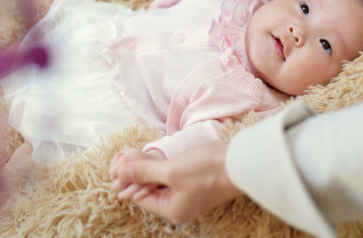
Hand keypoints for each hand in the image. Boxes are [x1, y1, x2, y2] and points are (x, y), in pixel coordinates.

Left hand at [110, 141, 242, 223]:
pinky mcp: (199, 183)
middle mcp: (181, 206)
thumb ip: (145, 172)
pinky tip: (166, 155)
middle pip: (152, 190)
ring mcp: (191, 195)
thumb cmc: (208, 170)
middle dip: (142, 172)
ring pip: (163, 181)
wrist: (243, 162)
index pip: (141, 197)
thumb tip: (120, 174)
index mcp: (172, 210)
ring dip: (154, 167)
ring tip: (146, 152)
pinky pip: (175, 177)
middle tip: (134, 153)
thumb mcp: (172, 170)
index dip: (131, 179)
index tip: (125, 160)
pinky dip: (167, 167)